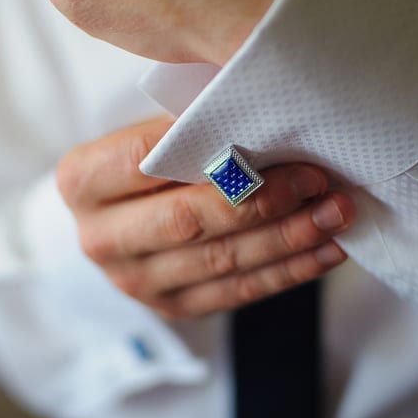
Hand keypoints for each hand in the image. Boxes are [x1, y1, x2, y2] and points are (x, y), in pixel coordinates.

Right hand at [56, 119, 354, 318]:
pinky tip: (326, 250)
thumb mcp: (150, 129)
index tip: (277, 135)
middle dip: (262, 200)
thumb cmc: (144, 160)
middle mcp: (99, 238)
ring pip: (221, 261)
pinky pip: (237, 292)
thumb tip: (267, 110)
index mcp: (82, 180)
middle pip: (187, 219)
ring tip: (335, 213)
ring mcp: (134, 281)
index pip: (147, 157)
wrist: (120, 217)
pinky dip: (289, 271)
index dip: (213, 149)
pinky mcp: (171, 308)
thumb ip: (190, 124)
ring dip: (288, 237)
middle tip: (318, 181)